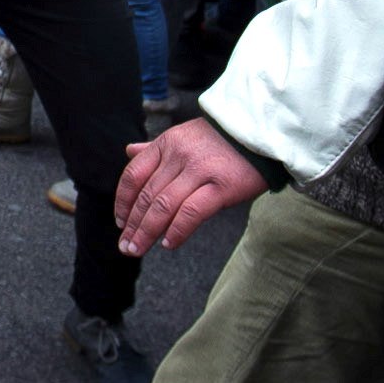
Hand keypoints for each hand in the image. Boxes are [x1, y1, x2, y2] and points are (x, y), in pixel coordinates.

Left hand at [114, 116, 270, 255]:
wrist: (263, 133)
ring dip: (147, 232)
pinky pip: (191, 212)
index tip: (120, 222)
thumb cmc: (222, 139)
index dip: (123, 201)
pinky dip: (177, 231)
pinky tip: (169, 244)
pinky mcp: (221, 186)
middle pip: (146, 195)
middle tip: (125, 246)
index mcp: (166, 143)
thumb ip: (156, 148)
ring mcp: (199, 170)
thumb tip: (129, 151)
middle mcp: (179, 155)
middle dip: (133, 225)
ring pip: (163, 206)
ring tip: (138, 249)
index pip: (133, 175)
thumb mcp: (184, 136)